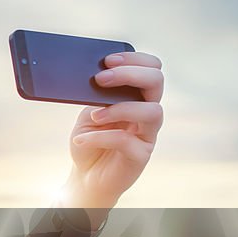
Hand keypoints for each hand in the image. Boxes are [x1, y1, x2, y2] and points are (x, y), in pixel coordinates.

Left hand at [64, 52, 163, 207]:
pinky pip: (126, 141)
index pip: (151, 69)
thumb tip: (94, 79)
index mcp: (136, 98)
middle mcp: (146, 113)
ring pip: (151, 111)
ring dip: (119, 108)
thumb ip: (94, 97)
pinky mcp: (140, 156)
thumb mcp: (87, 114)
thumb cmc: (88, 140)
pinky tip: (81, 139)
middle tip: (101, 78)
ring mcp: (147, 134)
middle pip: (156, 82)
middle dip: (129, 74)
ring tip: (94, 115)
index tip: (107, 61)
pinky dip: (99, 137)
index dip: (134, 60)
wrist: (85, 176)